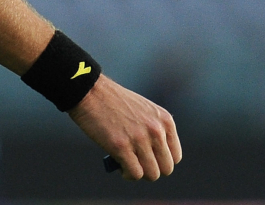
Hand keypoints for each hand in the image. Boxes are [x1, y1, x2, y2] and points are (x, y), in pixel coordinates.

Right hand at [67, 75, 181, 180]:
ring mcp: (139, 139)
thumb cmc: (112, 101)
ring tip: (127, 165)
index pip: (175, 156)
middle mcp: (156, 130)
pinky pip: (134, 173)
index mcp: (164, 120)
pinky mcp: (121, 147)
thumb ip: (152, 130)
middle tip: (137, 164)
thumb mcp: (143, 110)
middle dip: (151, 169)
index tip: (149, 159)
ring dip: (139, 173)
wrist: (88, 91)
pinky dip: (127, 174)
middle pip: (166, 168)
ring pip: (151, 174)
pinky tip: (119, 166)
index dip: (161, 161)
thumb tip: (151, 158)